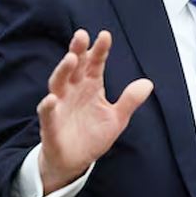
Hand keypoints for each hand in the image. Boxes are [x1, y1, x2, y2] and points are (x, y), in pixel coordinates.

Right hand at [37, 29, 152, 193]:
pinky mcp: (50, 125)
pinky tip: (51, 99)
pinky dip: (48, 106)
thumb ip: (130, 100)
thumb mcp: (117, 118)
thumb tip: (148, 83)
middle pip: (75, 67)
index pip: (95, 63)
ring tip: (71, 58)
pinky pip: (48, 114)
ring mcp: (60, 105)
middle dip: (78, 51)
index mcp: (91, 85)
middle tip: (82, 35)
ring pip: (58, 84)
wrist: (75, 161)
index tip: (105, 35)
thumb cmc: (93, 135)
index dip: (100, 50)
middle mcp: (73, 90)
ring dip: (63, 71)